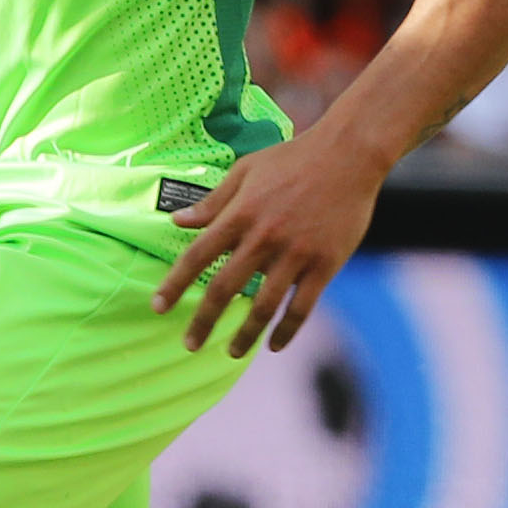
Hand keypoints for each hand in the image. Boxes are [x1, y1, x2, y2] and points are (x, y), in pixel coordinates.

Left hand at [155, 124, 386, 354]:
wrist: (349, 154)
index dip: (174, 285)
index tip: (158, 307)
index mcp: (239, 215)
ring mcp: (296, 253)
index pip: (196, 257)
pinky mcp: (326, 263)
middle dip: (203, 321)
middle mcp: (263, 238)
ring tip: (231, 352)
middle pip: (224, 289)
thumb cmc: (293, 158)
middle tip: (190, 344)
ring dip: (245, 334)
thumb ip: (213, 201)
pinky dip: (287, 329)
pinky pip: (302, 306)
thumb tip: (178, 221)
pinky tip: (275, 345)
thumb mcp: (245, 171)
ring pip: (264, 305)